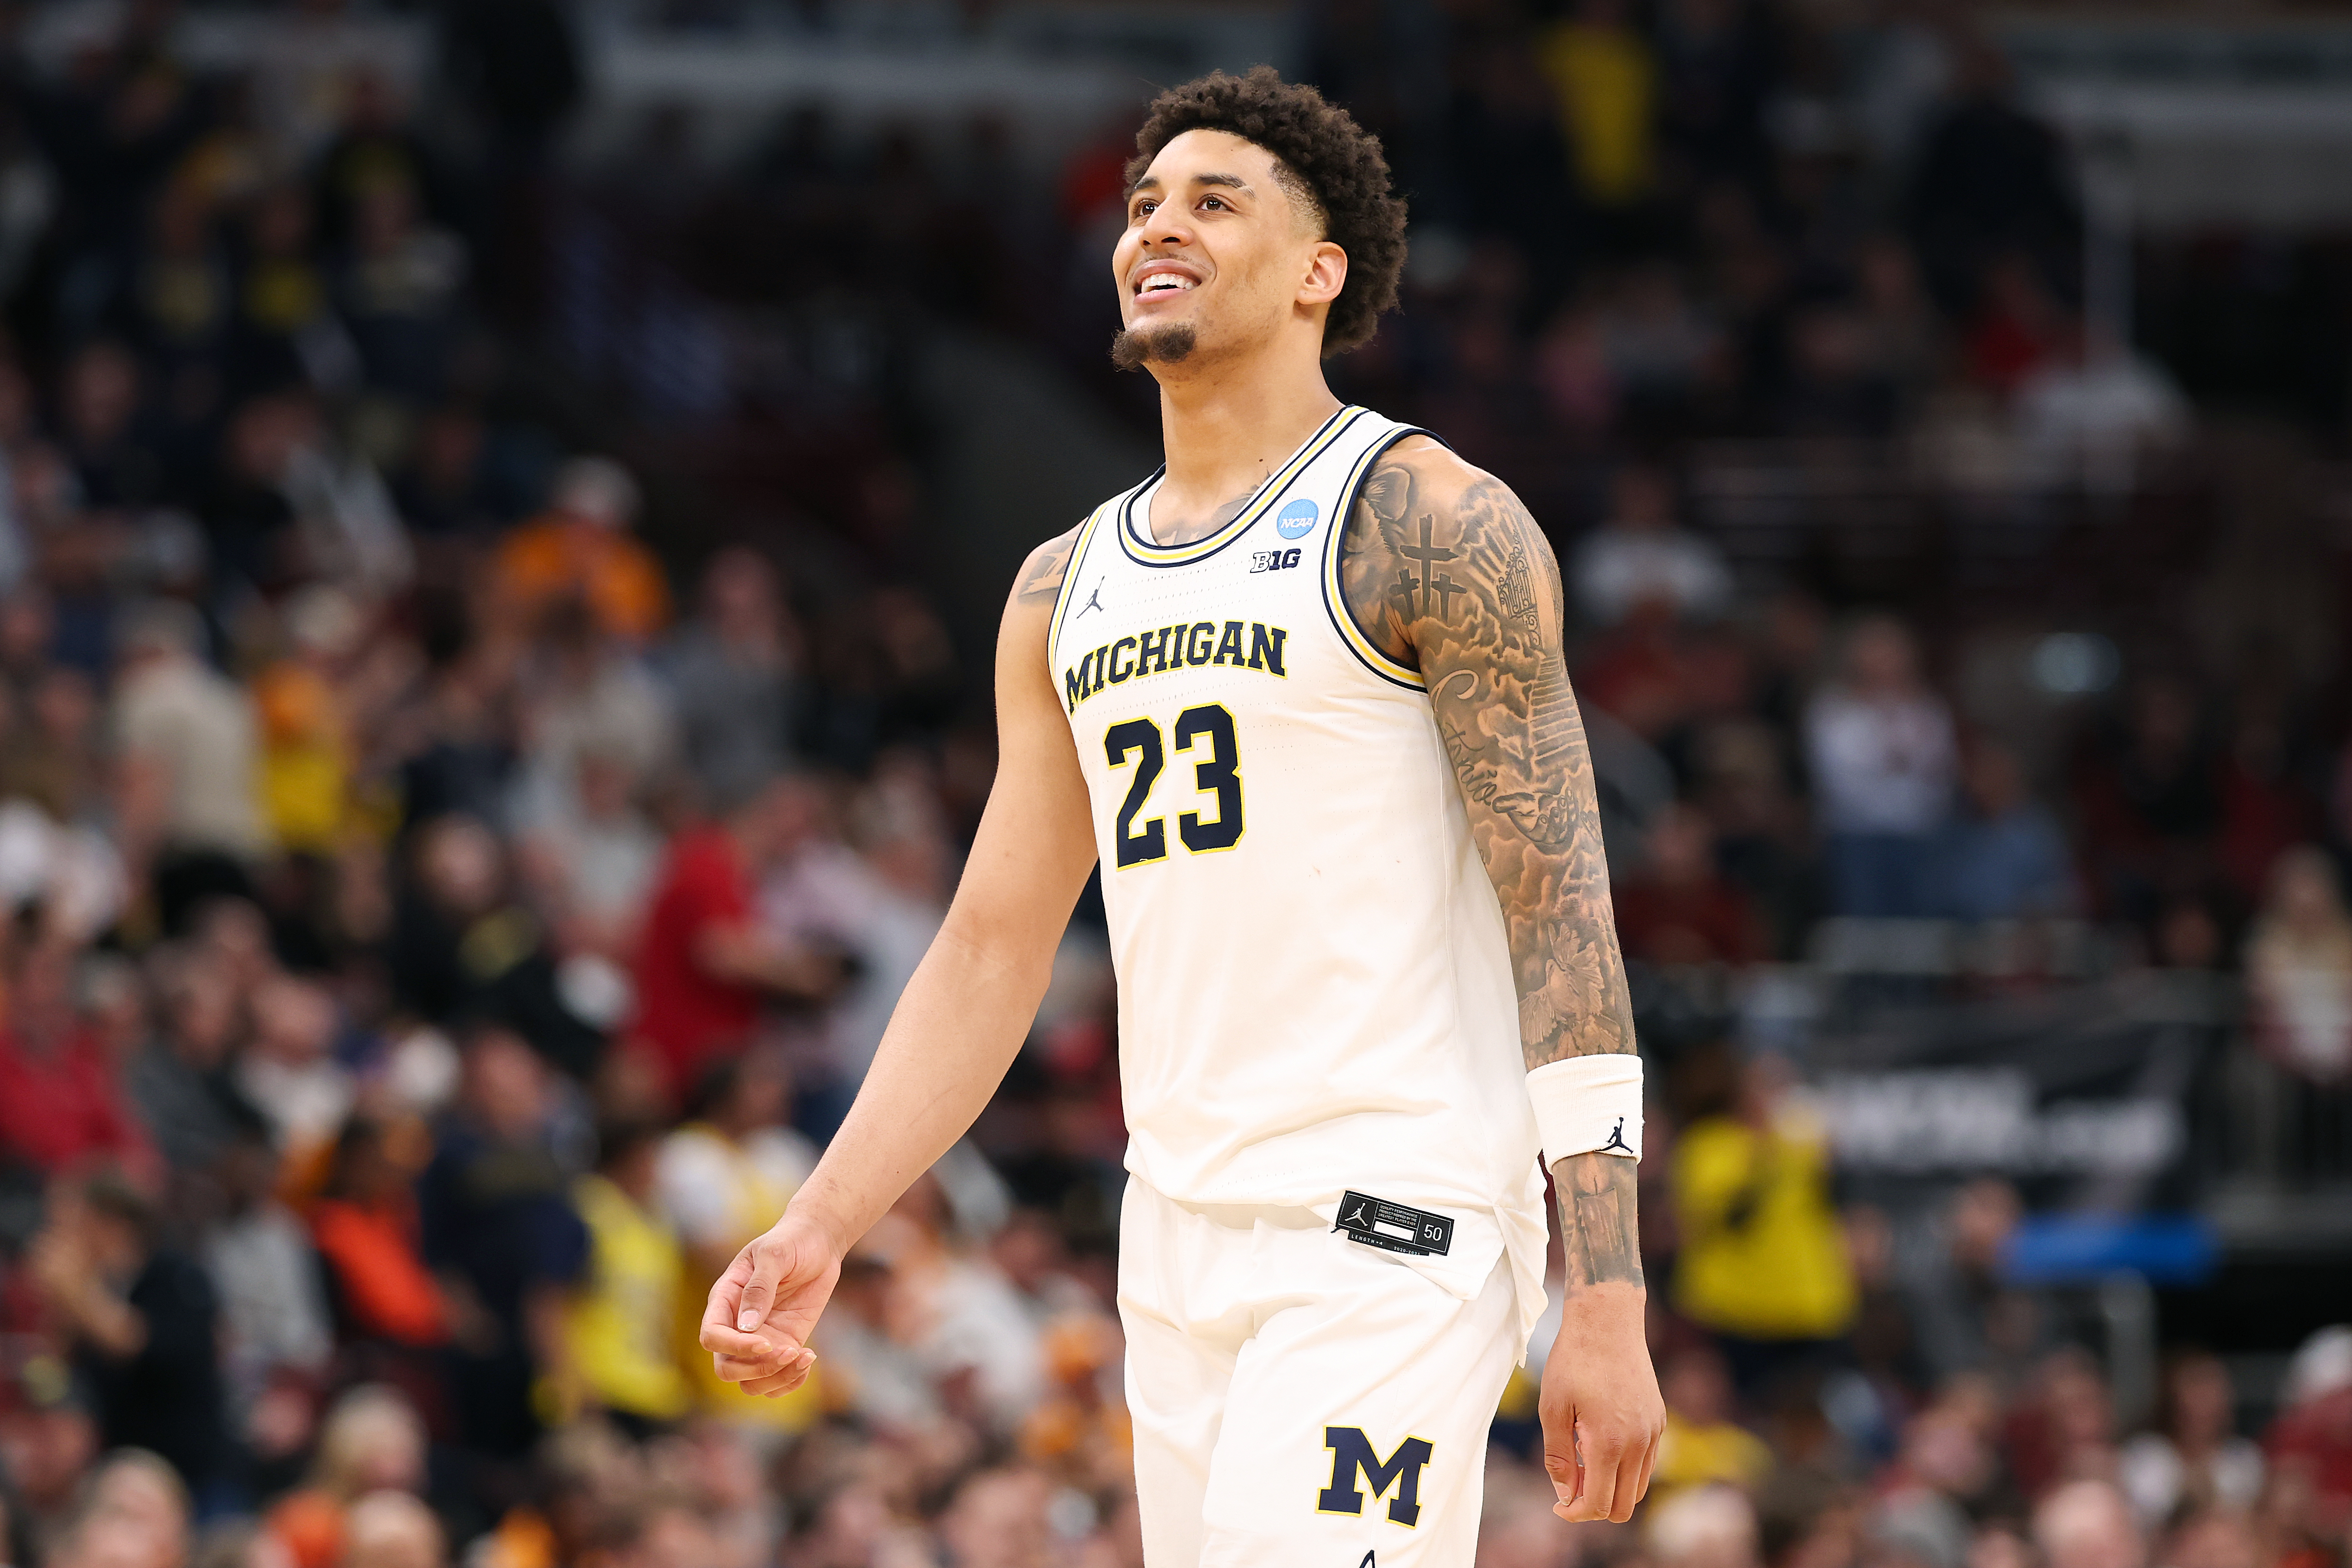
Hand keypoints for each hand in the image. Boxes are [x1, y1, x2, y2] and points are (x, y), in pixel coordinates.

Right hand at [697, 1212, 840, 1396]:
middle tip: (788, 1351)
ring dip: (775, 1379)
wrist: (818, 1243)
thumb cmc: (791, 1242)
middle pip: (726, 1368)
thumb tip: (746, 1327)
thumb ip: (759, 1288)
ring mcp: (760, 1339)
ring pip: (750, 1382)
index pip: (711, 1336)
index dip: (734, 1346)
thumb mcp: (774, 1255)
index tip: (766, 1342)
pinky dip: (791, 1380)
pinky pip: (777, 1380)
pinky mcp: (783, 1345)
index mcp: (725, 1300)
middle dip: (755, 1369)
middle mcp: (737, 1325)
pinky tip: (809, 1359)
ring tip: (803, 1356)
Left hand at [1539, 1282, 1663, 1523]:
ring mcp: (1653, 1432)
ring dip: (1610, 1488)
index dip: (1575, 1513)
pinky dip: (1624, 1469)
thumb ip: (1558, 1457)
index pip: (1598, 1504)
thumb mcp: (1552, 1408)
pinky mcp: (1659, 1420)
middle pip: (1622, 1506)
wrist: (1607, 1320)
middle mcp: (1638, 1443)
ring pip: (1637, 1488)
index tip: (1558, 1506)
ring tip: (1582, 1460)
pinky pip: (1646, 1463)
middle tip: (1568, 1487)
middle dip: (1593, 1507)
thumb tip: (1565, 1496)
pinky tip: (1599, 1444)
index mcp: (1608, 1443)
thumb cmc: (1573, 1361)